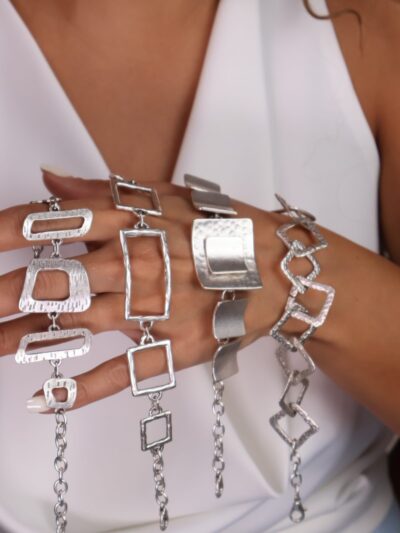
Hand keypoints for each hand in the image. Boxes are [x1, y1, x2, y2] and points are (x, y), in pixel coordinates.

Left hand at [0, 171, 283, 410]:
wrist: (278, 271)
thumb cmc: (223, 230)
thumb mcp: (167, 197)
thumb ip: (104, 190)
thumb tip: (50, 180)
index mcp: (133, 223)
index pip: (57, 222)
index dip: (9, 231)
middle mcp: (137, 265)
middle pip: (55, 280)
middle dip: (4, 293)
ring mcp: (155, 311)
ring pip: (77, 327)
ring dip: (24, 339)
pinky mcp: (174, 348)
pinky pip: (122, 372)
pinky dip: (82, 389)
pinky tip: (45, 399)